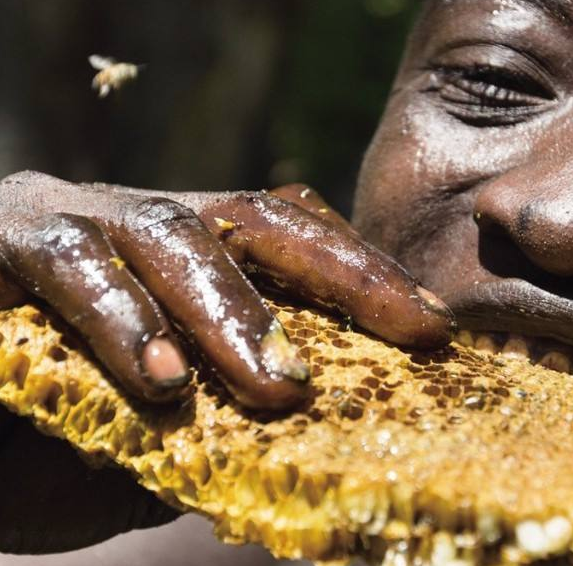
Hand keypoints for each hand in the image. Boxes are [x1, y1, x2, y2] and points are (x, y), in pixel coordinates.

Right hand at [0, 171, 455, 551]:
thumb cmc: (33, 438)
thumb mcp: (152, 444)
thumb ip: (219, 436)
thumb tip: (316, 455)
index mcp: (181, 255)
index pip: (290, 238)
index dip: (364, 274)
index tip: (433, 326)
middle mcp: (131, 221)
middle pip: (254, 218)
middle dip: (339, 273)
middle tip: (408, 331)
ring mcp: (66, 218)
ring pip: (170, 234)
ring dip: (231, 313)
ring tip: (280, 389)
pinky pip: (71, 264)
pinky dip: (122, 321)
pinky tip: (163, 383)